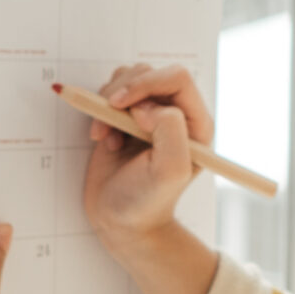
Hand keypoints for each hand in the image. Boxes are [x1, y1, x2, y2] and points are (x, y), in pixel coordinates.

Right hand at [83, 62, 214, 250]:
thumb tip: (146, 105)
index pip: (176, 78)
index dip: (146, 83)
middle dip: (122, 91)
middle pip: (149, 72)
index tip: (120, 104)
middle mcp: (175, 114)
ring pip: (128, 77)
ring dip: (108, 102)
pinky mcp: (125, 118)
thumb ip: (169, 129)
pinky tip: (105, 139)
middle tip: (109, 120)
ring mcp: (148, 114)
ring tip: (108, 136)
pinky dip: (98, 110)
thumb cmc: (147, 202)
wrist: (121, 221)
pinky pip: (109, 92)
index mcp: (196, 123)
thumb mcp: (169, 170)